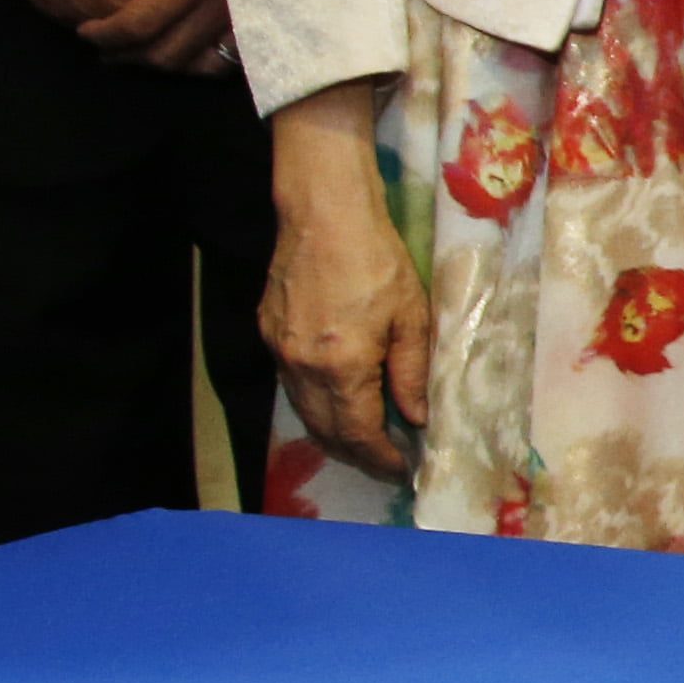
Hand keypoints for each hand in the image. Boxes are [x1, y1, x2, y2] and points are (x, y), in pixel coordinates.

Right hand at [263, 85, 430, 479]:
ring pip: (304, 411)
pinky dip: (316, 403)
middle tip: (385, 463)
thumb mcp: (411, 316)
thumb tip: (416, 417)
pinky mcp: (268, 332)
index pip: (358, 432)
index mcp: (340, 366)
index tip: (401, 469)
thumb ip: (411, 372)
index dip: (379, 457)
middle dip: (356, 453)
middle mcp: (301, 367)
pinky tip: (338, 400)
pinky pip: (292, 384)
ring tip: (366, 441)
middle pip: (325, 430)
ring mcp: (278, 350)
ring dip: (333, 432)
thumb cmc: (376, 258)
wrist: (323, 213)